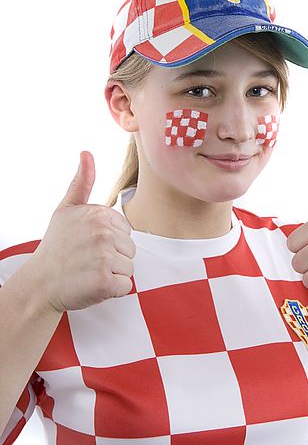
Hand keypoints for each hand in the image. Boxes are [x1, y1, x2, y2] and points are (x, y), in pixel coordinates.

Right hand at [31, 151, 135, 313]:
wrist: (39, 283)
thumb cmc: (56, 247)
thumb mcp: (66, 210)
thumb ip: (81, 183)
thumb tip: (86, 153)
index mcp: (98, 214)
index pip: (125, 231)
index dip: (110, 241)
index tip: (88, 245)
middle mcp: (102, 232)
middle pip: (130, 249)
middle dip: (113, 258)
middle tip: (88, 260)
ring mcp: (105, 257)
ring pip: (129, 267)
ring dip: (113, 274)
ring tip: (89, 272)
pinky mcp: (106, 281)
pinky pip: (125, 286)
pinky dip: (112, 291)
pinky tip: (92, 285)